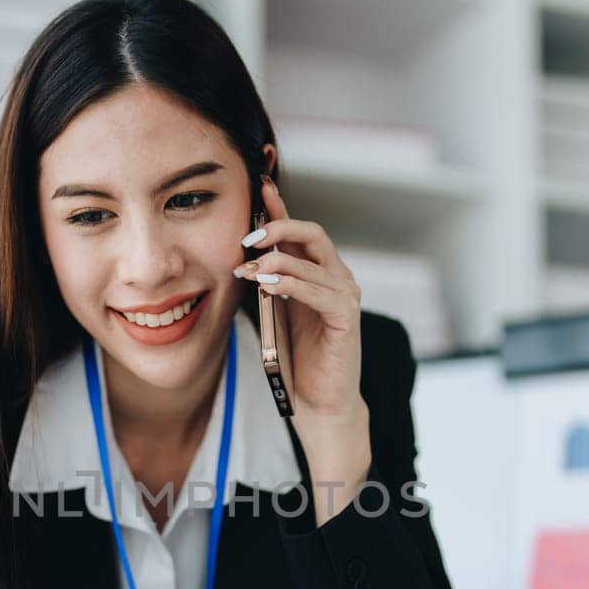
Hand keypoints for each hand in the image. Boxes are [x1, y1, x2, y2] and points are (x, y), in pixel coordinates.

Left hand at [235, 175, 372, 521]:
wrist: (319, 402)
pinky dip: (293, 283)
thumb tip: (241, 257)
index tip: (256, 186)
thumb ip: (265, 283)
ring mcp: (345, 295)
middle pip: (311, 233)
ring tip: (246, 266)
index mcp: (317, 272)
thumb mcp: (273, 312)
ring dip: (276, 259)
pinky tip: (269, 285)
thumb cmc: (296, 359)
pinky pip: (321, 291)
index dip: (278, 207)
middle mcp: (336, 276)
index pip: (298, 230)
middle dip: (277, 225)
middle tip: (244, 236)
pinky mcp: (346, 318)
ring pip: (313, 259)